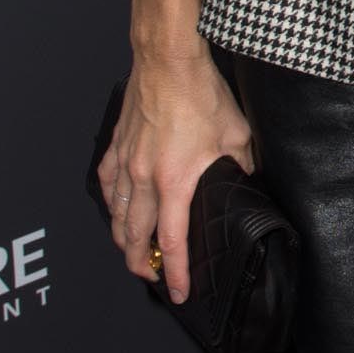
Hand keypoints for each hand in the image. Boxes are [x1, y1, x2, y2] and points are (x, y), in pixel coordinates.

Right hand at [97, 40, 252, 303]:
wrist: (167, 61)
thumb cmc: (200, 94)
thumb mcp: (236, 134)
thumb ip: (242, 165)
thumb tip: (247, 180)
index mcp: (175, 181)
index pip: (172, 241)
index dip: (176, 272)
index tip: (179, 292)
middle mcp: (145, 178)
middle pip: (135, 237)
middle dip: (142, 264)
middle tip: (152, 277)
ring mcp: (126, 162)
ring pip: (117, 215)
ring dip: (124, 240)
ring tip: (133, 253)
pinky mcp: (116, 146)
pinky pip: (106, 185)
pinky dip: (111, 205)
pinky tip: (116, 210)